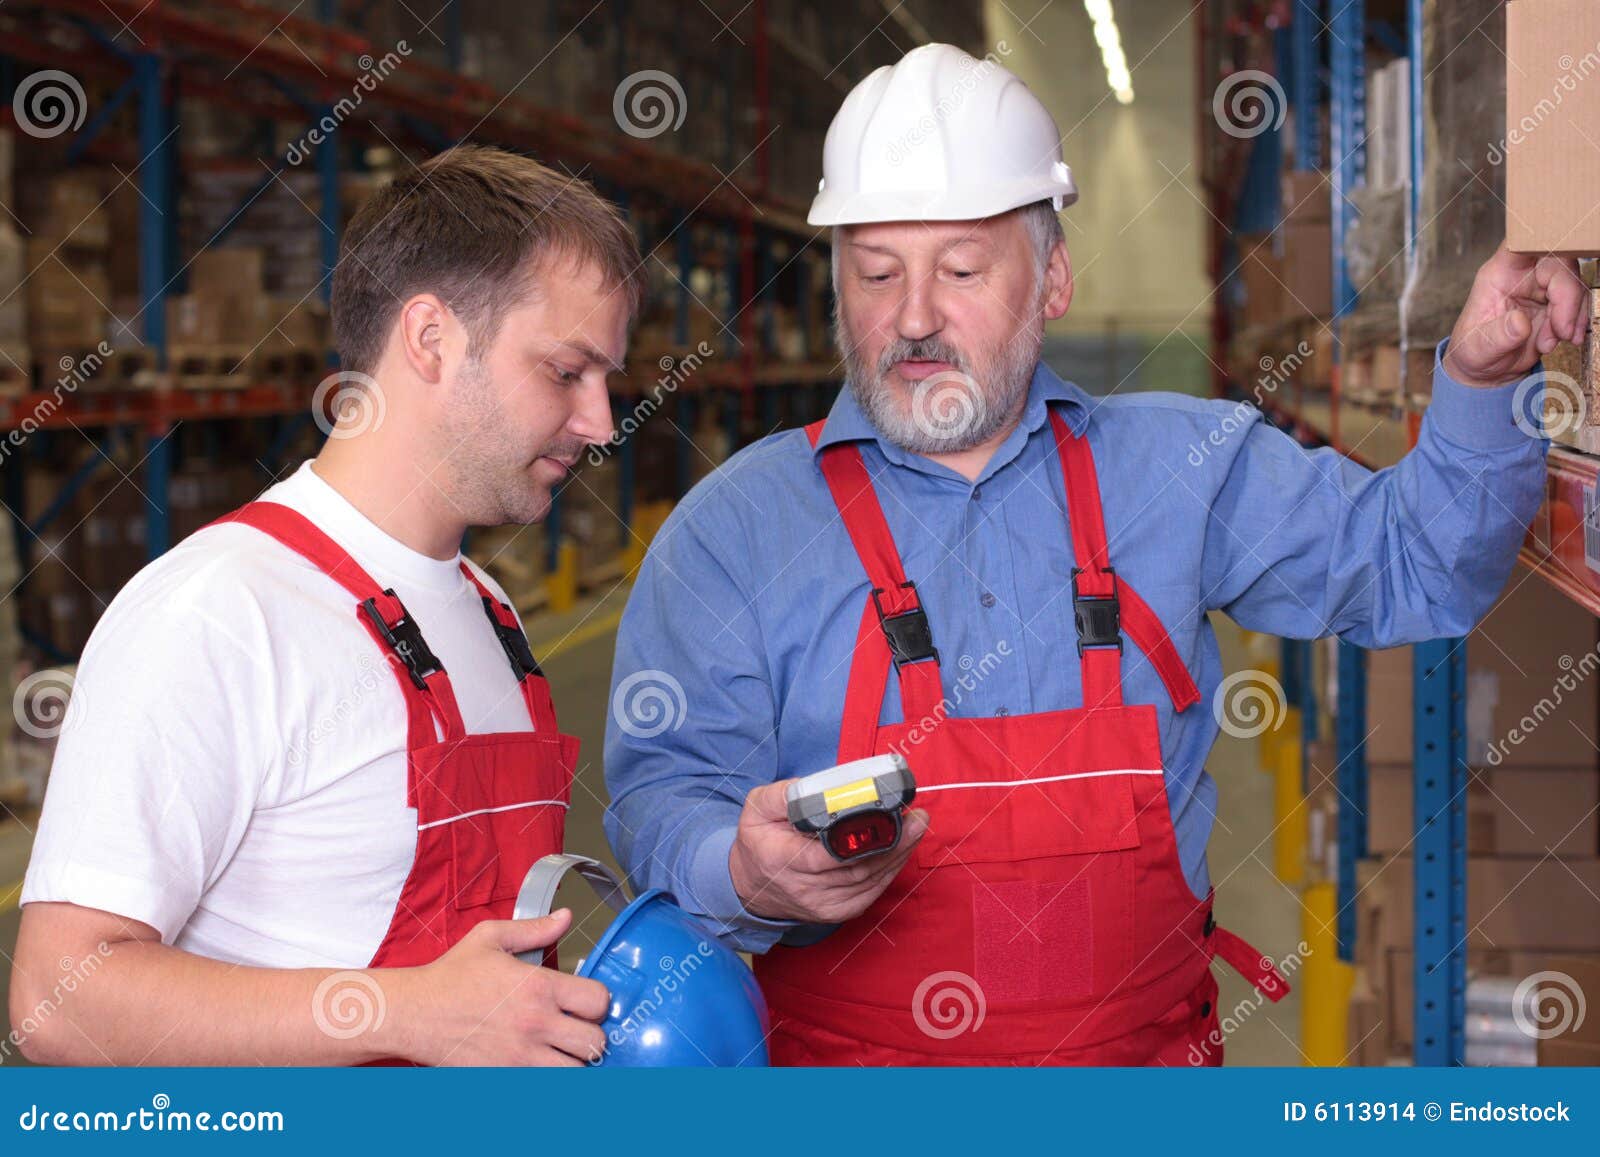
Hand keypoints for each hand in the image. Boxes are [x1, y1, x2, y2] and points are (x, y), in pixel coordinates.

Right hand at [389, 909, 610, 1066]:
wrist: (413, 1012)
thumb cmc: (451, 975)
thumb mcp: (491, 938)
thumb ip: (534, 929)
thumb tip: (566, 916)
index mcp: (538, 986)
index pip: (598, 1001)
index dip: (597, 1002)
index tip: (584, 1003)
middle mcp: (535, 1024)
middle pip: (594, 1043)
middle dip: (590, 1036)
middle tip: (575, 1030)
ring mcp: (520, 1058)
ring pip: (574, 1073)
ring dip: (572, 1063)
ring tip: (560, 1051)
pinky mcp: (503, 1079)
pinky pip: (543, 1088)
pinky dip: (546, 1080)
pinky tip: (538, 1066)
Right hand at [728, 779, 928, 923]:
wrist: (751, 886)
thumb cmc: (758, 842)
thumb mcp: (756, 809)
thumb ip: (782, 795)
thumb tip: (816, 788)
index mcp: (782, 860)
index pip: (828, 854)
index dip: (862, 838)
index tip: (886, 814)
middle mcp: (805, 888)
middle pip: (859, 868)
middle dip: (894, 841)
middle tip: (916, 817)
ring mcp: (824, 905)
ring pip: (871, 880)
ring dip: (899, 853)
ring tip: (917, 826)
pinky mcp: (839, 912)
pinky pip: (872, 891)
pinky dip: (891, 870)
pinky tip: (903, 849)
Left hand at [1442, 242, 1589, 387]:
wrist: (1486, 370)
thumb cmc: (1473, 352)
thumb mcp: (1477, 349)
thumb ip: (1497, 336)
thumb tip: (1519, 323)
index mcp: (1499, 273)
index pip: (1522, 243)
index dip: (1542, 241)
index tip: (1557, 256)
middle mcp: (1523, 275)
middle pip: (1559, 265)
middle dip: (1567, 298)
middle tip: (1560, 331)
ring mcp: (1542, 288)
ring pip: (1573, 284)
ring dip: (1571, 316)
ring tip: (1550, 343)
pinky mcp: (1556, 303)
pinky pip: (1578, 303)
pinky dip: (1576, 322)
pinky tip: (1566, 340)